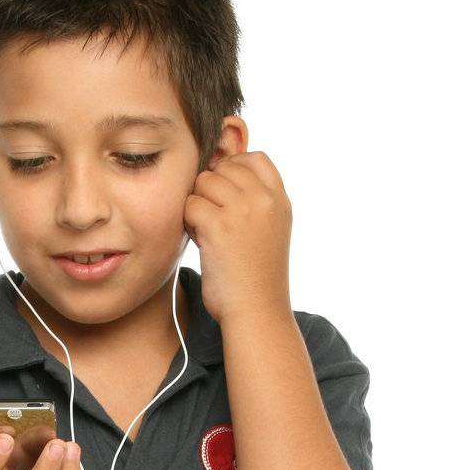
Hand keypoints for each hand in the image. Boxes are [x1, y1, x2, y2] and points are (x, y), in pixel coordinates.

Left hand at [183, 150, 292, 324]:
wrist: (256, 311)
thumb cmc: (256, 278)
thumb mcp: (270, 231)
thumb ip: (255, 201)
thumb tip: (220, 171)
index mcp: (279, 200)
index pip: (254, 157)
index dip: (232, 169)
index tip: (225, 197)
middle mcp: (264, 199)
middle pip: (222, 168)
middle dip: (211, 192)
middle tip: (216, 222)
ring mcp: (243, 209)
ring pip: (203, 182)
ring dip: (198, 206)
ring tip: (209, 233)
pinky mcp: (219, 224)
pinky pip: (190, 204)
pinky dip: (190, 224)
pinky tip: (202, 244)